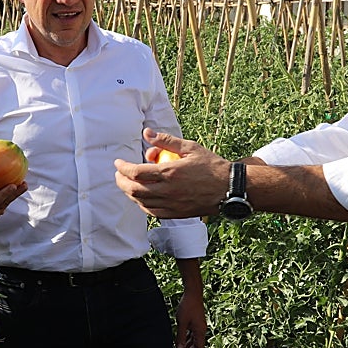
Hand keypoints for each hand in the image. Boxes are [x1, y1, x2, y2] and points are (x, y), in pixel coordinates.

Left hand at [114, 128, 230, 218]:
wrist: (229, 188)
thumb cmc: (211, 166)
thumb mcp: (190, 147)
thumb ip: (166, 141)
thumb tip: (147, 133)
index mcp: (170, 172)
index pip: (136, 172)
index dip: (122, 167)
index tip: (118, 163)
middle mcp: (168, 190)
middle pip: (133, 189)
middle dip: (121, 182)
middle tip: (119, 174)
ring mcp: (171, 205)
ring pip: (141, 202)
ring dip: (130, 193)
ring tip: (128, 184)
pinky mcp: (176, 214)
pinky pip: (152, 212)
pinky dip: (142, 204)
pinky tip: (142, 197)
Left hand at [175, 290, 206, 347]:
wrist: (193, 293)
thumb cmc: (188, 306)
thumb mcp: (182, 322)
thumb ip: (181, 335)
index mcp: (200, 331)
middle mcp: (201, 329)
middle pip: (196, 345)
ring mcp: (198, 325)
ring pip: (192, 339)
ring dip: (187, 346)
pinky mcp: (194, 321)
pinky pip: (191, 333)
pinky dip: (186, 338)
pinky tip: (181, 342)